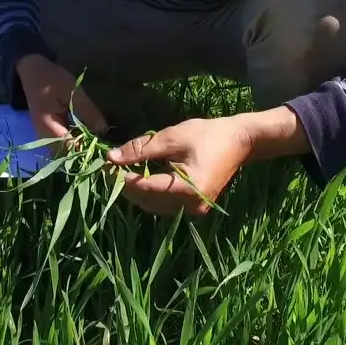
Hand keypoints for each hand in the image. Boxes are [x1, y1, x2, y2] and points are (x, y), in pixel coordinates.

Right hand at [16, 54, 106, 147]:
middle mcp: (44, 139)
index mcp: (48, 128)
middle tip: (109, 152)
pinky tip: (91, 140)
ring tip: (103, 148)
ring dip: (84, 152)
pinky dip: (78, 146)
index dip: (91, 153)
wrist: (32, 73)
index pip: (72, 150)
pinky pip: (65, 148)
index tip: (109, 151)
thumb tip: (104, 131)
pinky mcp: (49, 136)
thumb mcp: (72, 91)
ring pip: (67, 155)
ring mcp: (45, 139)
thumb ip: (87, 111)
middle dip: (89, 156)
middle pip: (70, 157)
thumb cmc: (51, 80)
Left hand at [105, 108, 309, 215]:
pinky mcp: (194, 206)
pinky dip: (150, 193)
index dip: (120, 177)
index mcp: (185, 190)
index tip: (105, 164)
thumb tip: (111, 157)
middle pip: (145, 201)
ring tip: (122, 170)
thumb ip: (140, 149)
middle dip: (125, 185)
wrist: (241, 141)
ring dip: (136, 190)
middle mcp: (189, 206)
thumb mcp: (171, 137)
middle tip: (111, 166)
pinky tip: (141, 176)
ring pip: (152, 206)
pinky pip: (164, 204)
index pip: (142, 188)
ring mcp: (193, 210)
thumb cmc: (208, 134)